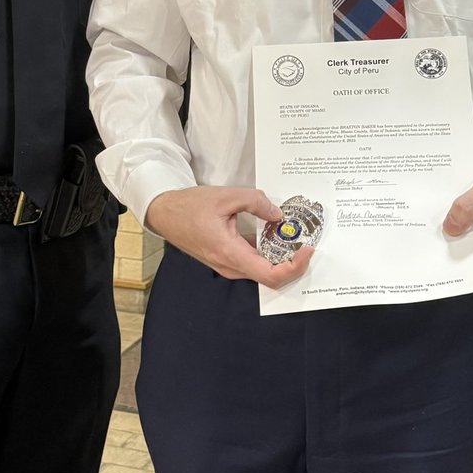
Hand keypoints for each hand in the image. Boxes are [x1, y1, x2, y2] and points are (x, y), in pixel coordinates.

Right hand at [145, 186, 313, 288]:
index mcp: (230, 253)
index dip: (295, 267)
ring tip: (292, 235)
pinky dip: (267, 252)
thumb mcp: (226, 196)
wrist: (165, 214)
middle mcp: (230, 266)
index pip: (271, 275)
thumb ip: (256, 202)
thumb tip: (277, 215)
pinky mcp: (225, 260)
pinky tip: (273, 234)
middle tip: (305, 239)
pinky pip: (252, 263)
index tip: (307, 249)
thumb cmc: (189, 207)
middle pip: (270, 276)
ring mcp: (227, 266)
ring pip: (262, 270)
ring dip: (280, 256)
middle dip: (293, 260)